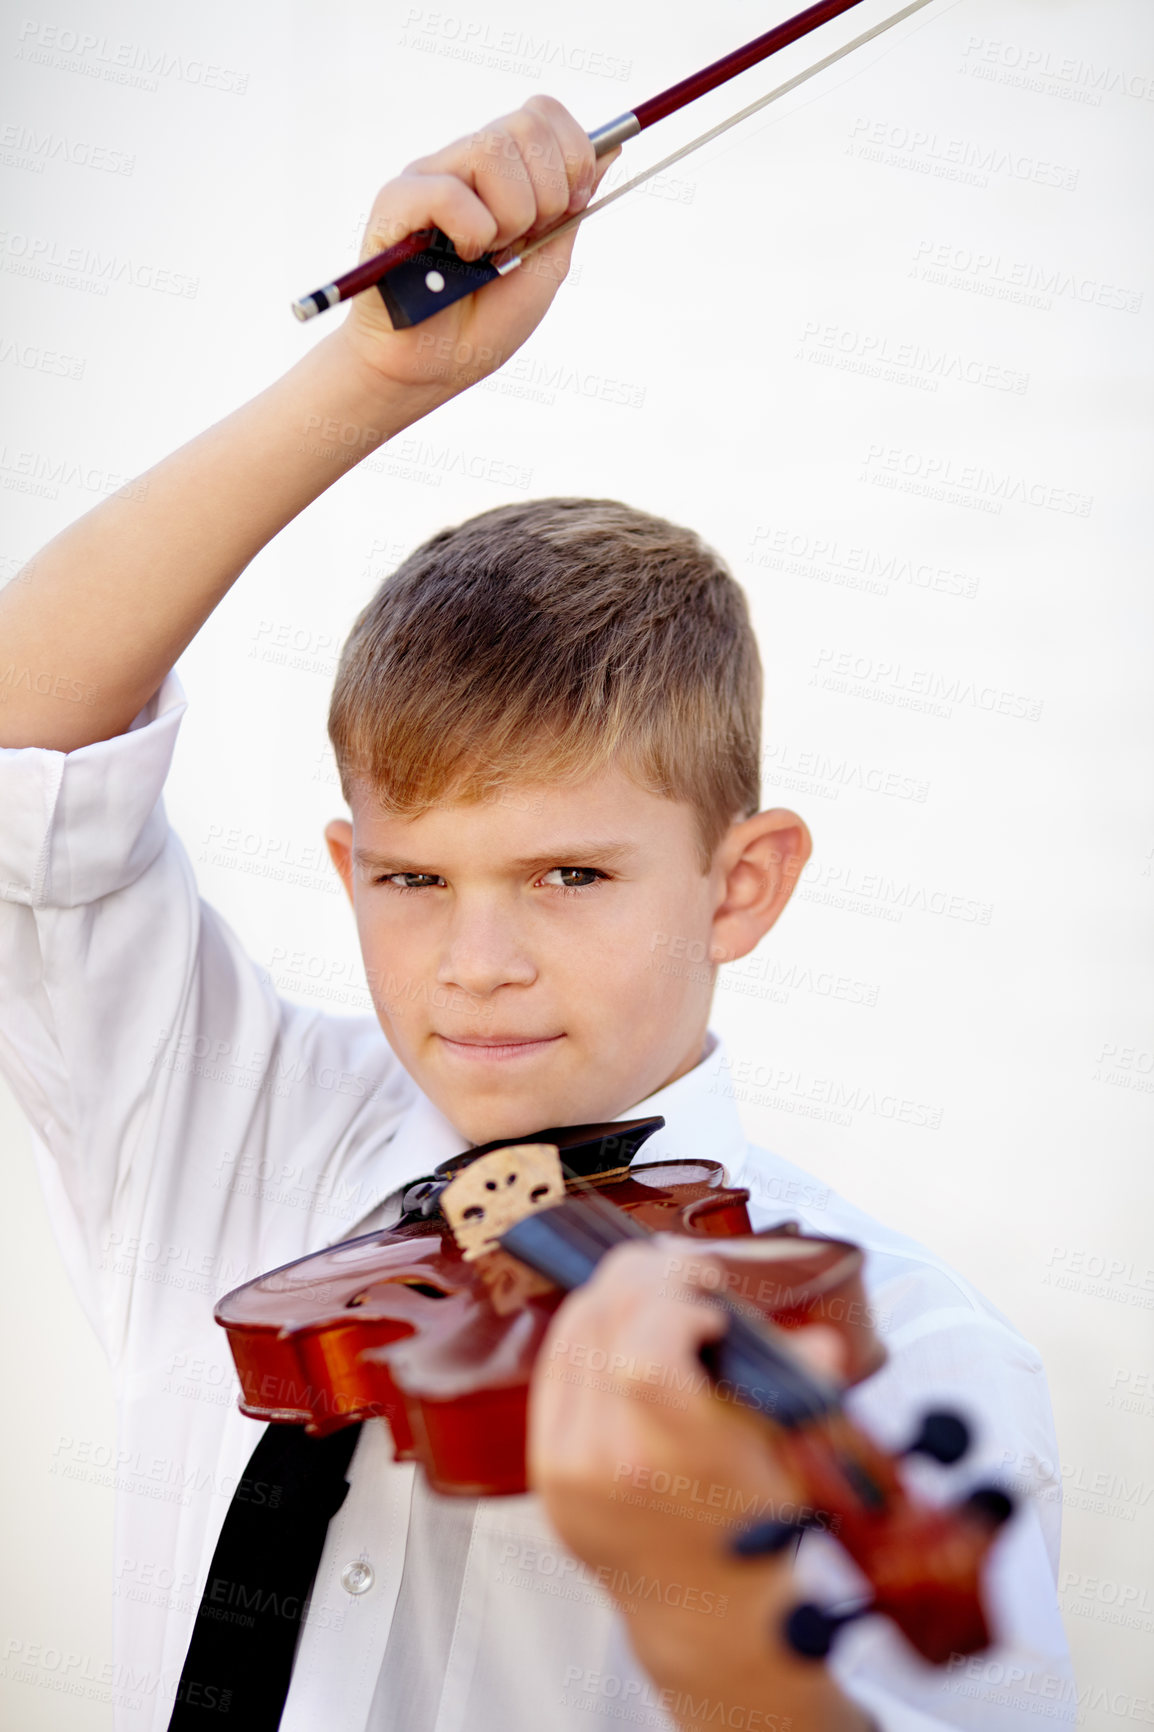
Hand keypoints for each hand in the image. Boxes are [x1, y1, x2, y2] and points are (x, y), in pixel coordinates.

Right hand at [337, 96, 618, 396]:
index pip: (544, 113)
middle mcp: (465, 162)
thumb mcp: (547, 262)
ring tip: (487, 255)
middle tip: (521, 242)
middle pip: (528, 125)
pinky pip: (449, 193)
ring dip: (510, 217)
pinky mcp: (396, 200)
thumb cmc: (485, 322)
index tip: (567, 210)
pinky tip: (456, 261)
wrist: (435, 368)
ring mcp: (430, 176)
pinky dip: (471, 233)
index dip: (572, 157)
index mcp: (503, 170)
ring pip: (493, 150)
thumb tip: (612, 149)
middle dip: (547, 195)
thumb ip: (574, 206)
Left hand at [528, 1235, 870, 1731]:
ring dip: (613, 1297)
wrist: (709, 1614)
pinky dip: (585, 1335)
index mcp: (676, 1464)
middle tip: (684, 1273)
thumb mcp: (792, 1456)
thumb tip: (818, 1343)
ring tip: (655, 1293)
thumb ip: (799, 1389)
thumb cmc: (755, 1535)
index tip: (711, 1299)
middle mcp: (608, 1466)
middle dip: (645, 1276)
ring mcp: (567, 1472)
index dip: (676, 1299)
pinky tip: (619, 1327)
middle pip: (602, 1323)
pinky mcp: (545, 1473)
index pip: (645, 1351)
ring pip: (571, 1338)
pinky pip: (552, 1372)